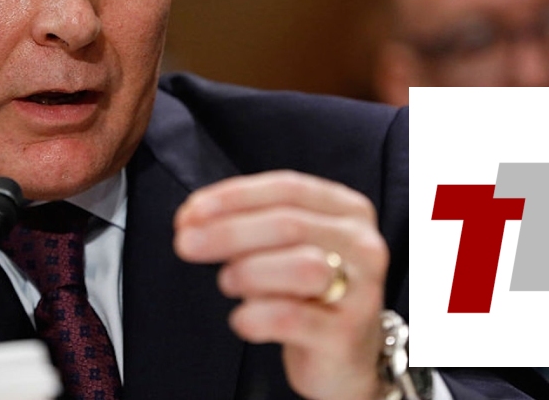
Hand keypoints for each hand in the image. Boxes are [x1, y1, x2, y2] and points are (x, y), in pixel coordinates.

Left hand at [174, 170, 389, 399]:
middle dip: (227, 232)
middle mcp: (363, 245)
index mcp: (347, 210)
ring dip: (248, 273)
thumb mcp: (288, 247)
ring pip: (299, 267)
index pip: (288, 188)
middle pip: (289, 225)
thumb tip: (190, 219)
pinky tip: (243, 319)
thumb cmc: (306, 293)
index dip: (234, 196)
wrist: (343, 358)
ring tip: (230, 284)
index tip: (191, 212)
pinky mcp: (346, 334)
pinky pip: (289, 317)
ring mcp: (361, 291)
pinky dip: (253, 316)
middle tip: (185, 244)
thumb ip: (249, 223)